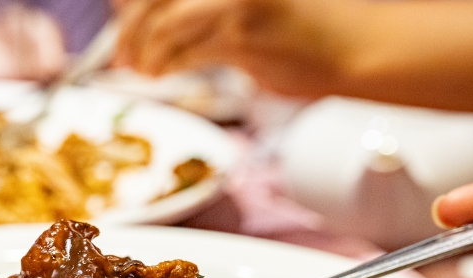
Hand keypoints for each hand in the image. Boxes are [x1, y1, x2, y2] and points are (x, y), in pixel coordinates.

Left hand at [113, 0, 362, 96]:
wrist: (351, 46)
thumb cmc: (298, 24)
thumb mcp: (241, 2)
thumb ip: (194, 4)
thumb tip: (131, 9)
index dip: (129, 4)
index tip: (121, 19)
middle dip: (129, 29)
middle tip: (123, 55)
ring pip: (164, 25)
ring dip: (144, 53)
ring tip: (142, 69)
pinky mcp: (241, 33)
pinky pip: (186, 53)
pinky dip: (166, 67)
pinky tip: (161, 74)